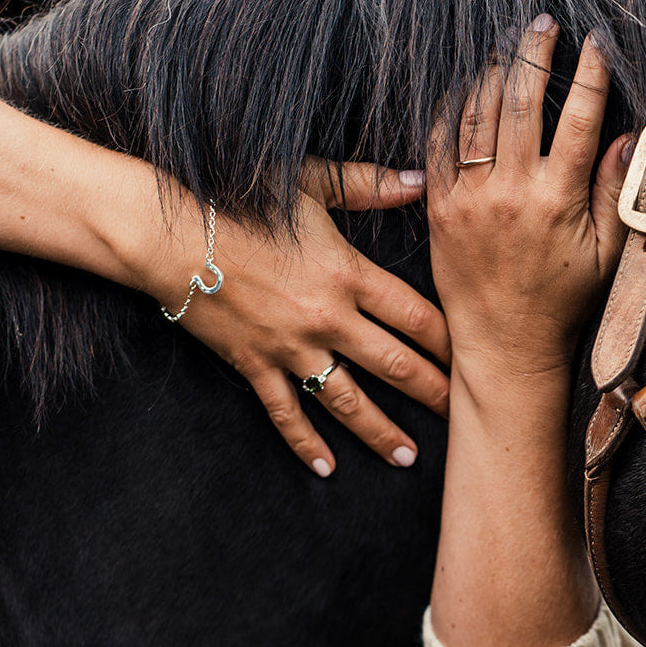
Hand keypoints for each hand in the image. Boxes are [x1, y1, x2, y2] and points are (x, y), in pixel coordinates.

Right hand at [0, 72, 445, 475]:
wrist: (166, 231)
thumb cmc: (237, 198)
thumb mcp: (308, 181)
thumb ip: (368, 184)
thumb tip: (421, 178)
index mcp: (347, 273)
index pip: (418, 316)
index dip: (452, 341)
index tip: (479, 358)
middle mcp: (327, 318)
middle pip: (395, 365)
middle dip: (433, 393)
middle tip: (465, 417)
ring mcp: (290, 348)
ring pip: (348, 401)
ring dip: (380, 432)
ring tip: (409, 457)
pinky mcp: (255, 365)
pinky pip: (285, 414)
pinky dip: (305, 443)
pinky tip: (326, 468)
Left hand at [427, 16, 630, 385]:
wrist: (502, 344)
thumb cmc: (560, 303)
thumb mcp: (604, 255)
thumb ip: (616, 194)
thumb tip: (627, 137)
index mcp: (556, 201)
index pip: (579, 118)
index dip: (591, 74)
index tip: (597, 42)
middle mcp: (509, 193)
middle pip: (522, 102)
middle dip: (535, 53)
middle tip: (543, 24)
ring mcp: (469, 198)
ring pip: (478, 114)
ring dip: (492, 72)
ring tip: (505, 46)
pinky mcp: (438, 208)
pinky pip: (440, 144)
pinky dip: (451, 109)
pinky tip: (464, 87)